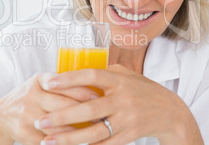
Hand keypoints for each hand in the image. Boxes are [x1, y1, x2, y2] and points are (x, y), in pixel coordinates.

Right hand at [0, 72, 100, 144]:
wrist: (2, 116)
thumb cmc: (30, 97)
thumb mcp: (41, 84)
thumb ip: (62, 83)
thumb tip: (94, 82)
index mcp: (39, 81)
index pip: (66, 84)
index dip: (85, 91)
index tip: (101, 97)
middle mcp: (32, 96)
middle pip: (65, 105)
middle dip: (87, 112)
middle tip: (104, 116)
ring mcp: (27, 115)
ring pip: (59, 126)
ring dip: (79, 131)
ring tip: (96, 131)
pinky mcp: (25, 133)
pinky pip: (50, 140)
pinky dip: (65, 143)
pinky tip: (79, 143)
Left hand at [36, 64, 202, 144]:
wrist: (169, 112)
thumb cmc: (142, 89)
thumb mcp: (126, 74)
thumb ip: (103, 72)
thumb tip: (75, 70)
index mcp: (119, 81)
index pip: (92, 76)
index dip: (70, 79)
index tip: (48, 82)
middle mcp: (122, 100)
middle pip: (89, 110)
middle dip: (62, 116)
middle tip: (39, 120)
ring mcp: (126, 121)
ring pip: (94, 133)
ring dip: (68, 138)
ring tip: (47, 141)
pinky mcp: (127, 137)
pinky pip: (103, 144)